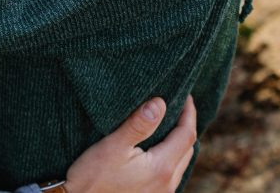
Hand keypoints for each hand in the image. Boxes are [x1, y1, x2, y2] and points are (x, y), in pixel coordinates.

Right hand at [63, 96, 198, 192]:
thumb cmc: (91, 177)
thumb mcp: (113, 146)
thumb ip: (138, 125)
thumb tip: (160, 103)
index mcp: (161, 168)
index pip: (186, 135)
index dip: (188, 113)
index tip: (186, 96)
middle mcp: (167, 184)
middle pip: (188, 149)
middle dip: (185, 126)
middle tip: (178, 106)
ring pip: (181, 163)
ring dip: (179, 143)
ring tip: (168, 124)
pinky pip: (172, 174)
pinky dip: (171, 157)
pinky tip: (157, 149)